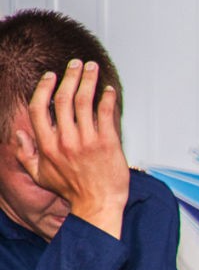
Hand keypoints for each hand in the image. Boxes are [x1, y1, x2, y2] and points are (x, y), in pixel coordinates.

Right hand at [18, 61, 128, 237]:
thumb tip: (18, 134)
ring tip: (92, 68)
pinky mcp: (108, 144)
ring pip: (85, 102)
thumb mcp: (40, 175)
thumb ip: (26, 154)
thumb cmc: (72, 192)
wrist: (98, 206)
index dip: (43, 88)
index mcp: (47, 145)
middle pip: (64, 99)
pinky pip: (106, 114)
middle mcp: (65, 140)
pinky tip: (108, 90)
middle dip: (69, 76)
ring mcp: (87, 141)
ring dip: (88, 80)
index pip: (39, 108)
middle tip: (76, 64)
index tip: (50, 76)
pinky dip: (107, 99)